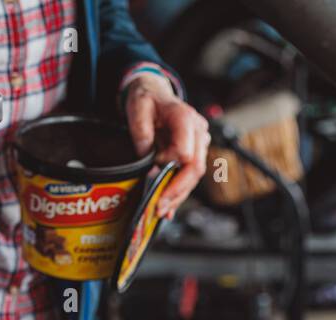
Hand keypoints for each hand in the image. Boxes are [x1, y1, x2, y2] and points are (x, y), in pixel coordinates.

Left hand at [124, 73, 209, 218]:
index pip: (185, 152)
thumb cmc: (147, 99)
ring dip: (178, 195)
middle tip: (159, 206)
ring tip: (160, 210)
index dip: (169, 166)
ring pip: (194, 176)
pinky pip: (189, 176)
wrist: (155, 94)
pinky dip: (178, 192)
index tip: (151, 172)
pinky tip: (168, 206)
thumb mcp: (137, 108)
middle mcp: (198, 131)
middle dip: (177, 191)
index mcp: (185, 118)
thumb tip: (146, 159)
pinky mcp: (194, 153)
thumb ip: (141, 133)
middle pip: (195, 168)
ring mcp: (199, 143)